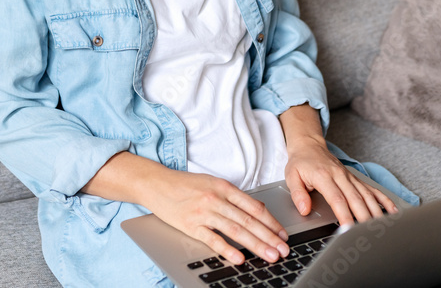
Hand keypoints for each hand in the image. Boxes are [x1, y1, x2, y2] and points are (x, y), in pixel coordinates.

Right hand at [146, 169, 290, 265]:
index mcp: (224, 187)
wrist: (156, 183)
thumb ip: (235, 196)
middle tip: (283, 250)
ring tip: (269, 255)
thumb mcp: (213, 183)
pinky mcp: (191, 225)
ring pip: (235, 230)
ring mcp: (203, 212)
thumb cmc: (185, 184)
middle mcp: (216, 199)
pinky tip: (240, 258)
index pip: (254, 207)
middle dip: (269, 237)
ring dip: (255, 245)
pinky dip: (227, 249)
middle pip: (248, 221)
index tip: (283, 235)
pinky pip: (213, 239)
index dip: (271, 222)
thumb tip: (259, 209)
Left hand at [280, 105, 397, 225]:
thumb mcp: (291, 175)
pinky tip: (393, 211)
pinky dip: (384, 200)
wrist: (310, 145)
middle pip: (356, 199)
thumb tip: (304, 209)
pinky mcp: (355, 179)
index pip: (337, 199)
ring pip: (367, 195)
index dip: (344, 215)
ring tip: (383, 228)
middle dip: (364, 218)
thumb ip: (297, 193)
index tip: (348, 229)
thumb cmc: (301, 162)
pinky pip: (372, 189)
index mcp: (324, 177)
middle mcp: (340, 176)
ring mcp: (350, 177)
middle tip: (370, 234)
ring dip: (376, 212)